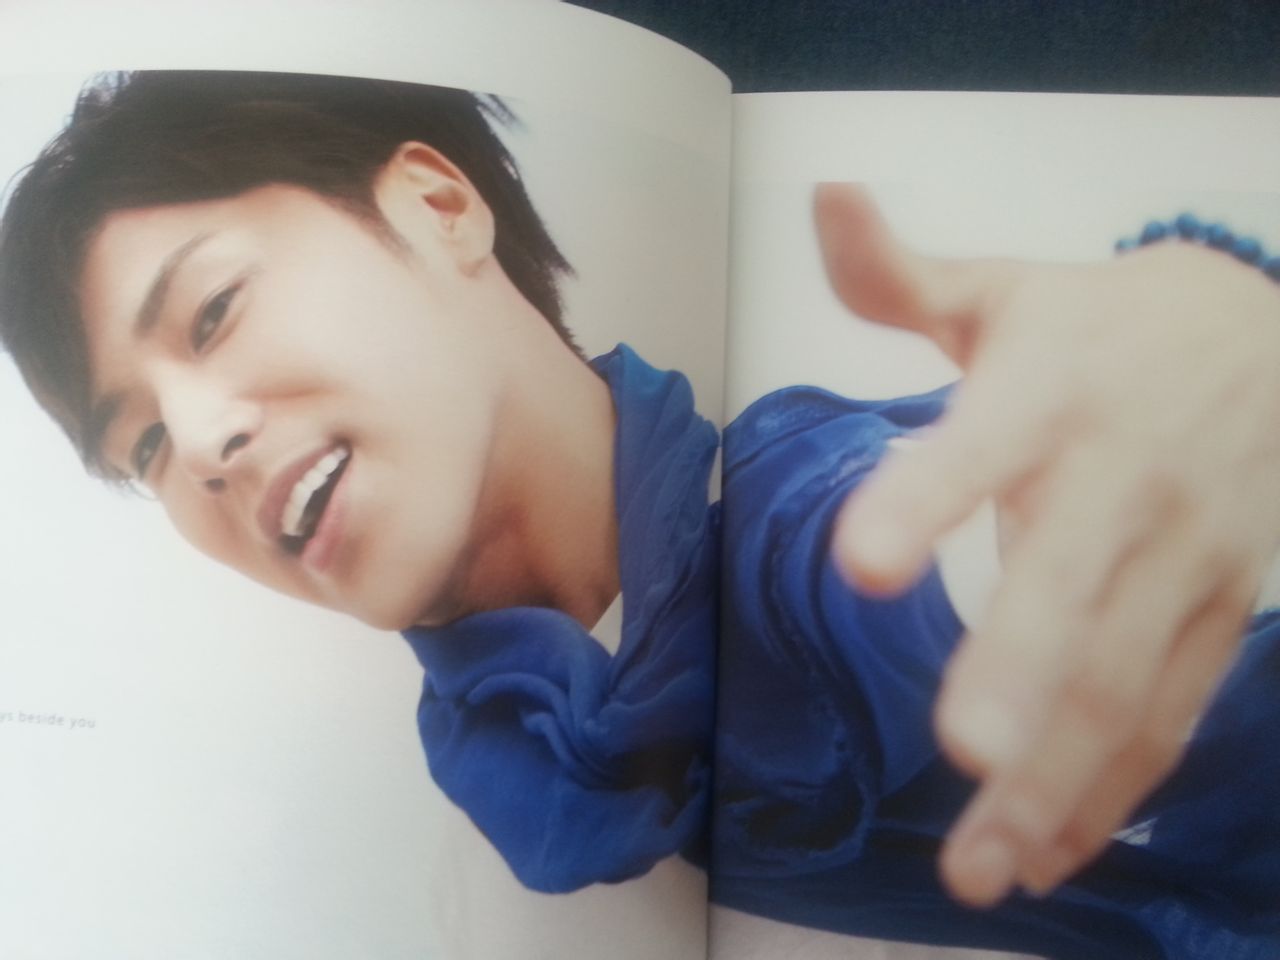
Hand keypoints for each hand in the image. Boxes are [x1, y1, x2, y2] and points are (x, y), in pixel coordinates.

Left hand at [814, 184, 1279, 905]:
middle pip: (1074, 585)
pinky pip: (1166, 713)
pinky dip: (1110, 788)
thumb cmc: (1103, 326)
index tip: (859, 563)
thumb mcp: (1004, 290)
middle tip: (963, 753)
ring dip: (1055, 777)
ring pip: (1124, 678)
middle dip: (1021, 671)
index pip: (983, 445)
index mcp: (1052, 392)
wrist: (1272, 340)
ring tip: (979, 862)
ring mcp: (1183, 559)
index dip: (924, 499)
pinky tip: (1050, 850)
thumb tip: (822, 198)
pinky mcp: (1217, 614)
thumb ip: (899, 274)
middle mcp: (1123, 481)